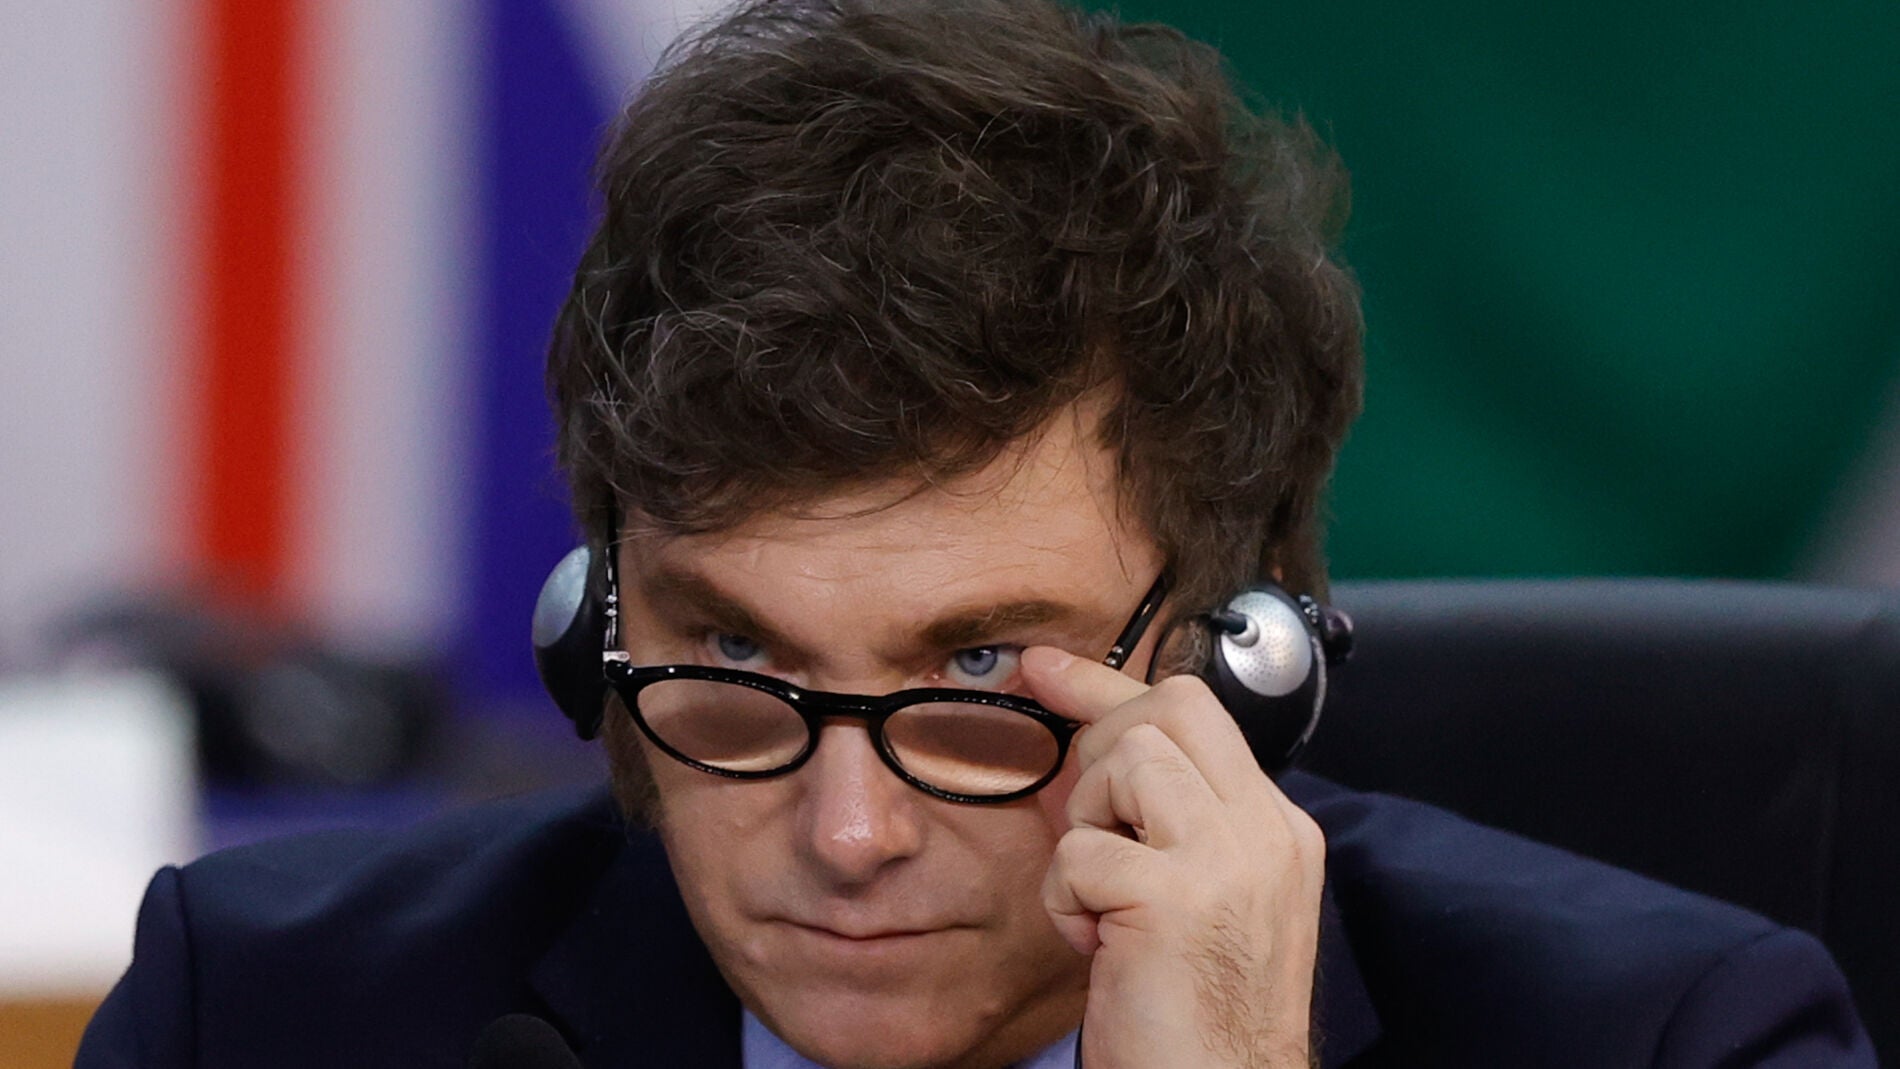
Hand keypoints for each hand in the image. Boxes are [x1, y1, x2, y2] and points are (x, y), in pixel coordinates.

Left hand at [1022, 646, 1324, 1068]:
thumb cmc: (1198, 1015)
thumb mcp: (1197, 899)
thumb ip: (1163, 826)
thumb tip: (1083, 758)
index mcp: (1276, 829)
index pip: (1197, 714)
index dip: (1111, 685)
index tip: (1049, 671)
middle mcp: (1267, 831)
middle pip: (1169, 709)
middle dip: (1100, 746)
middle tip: (1088, 826)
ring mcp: (1229, 858)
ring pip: (1127, 758)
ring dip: (1088, 827)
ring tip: (1106, 900)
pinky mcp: (1177, 897)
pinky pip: (1081, 850)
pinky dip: (1068, 900)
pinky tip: (1098, 947)